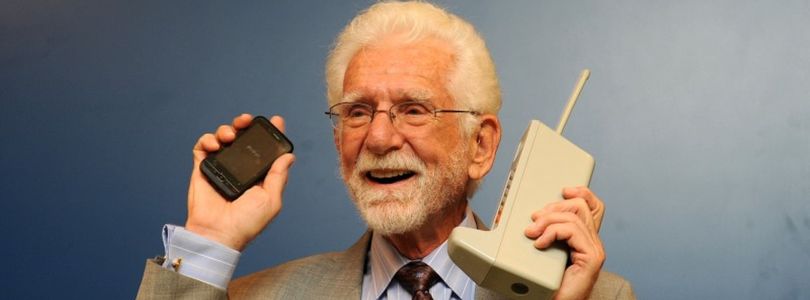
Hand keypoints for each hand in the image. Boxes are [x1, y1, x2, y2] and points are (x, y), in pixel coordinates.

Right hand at [185, 114, 294, 250]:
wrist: (217, 234)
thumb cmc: (246, 223)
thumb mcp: (270, 200)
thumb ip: (278, 176)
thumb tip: (289, 157)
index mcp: (258, 176)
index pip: (265, 150)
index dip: (271, 134)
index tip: (276, 120)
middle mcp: (240, 169)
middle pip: (243, 139)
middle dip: (245, 124)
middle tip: (246, 120)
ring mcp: (221, 167)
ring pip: (223, 138)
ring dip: (226, 130)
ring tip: (230, 136)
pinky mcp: (203, 169)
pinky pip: (203, 147)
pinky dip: (208, 140)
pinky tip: (215, 145)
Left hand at [524, 187, 605, 299]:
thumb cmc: (548, 283)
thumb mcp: (545, 249)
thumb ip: (546, 233)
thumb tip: (532, 217)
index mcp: (584, 238)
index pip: (592, 206)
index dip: (581, 192)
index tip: (563, 190)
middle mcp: (593, 242)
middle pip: (581, 206)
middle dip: (553, 208)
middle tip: (534, 221)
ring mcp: (595, 250)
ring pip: (574, 217)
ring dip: (548, 221)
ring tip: (533, 234)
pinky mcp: (592, 257)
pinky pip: (572, 231)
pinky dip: (552, 233)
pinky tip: (540, 243)